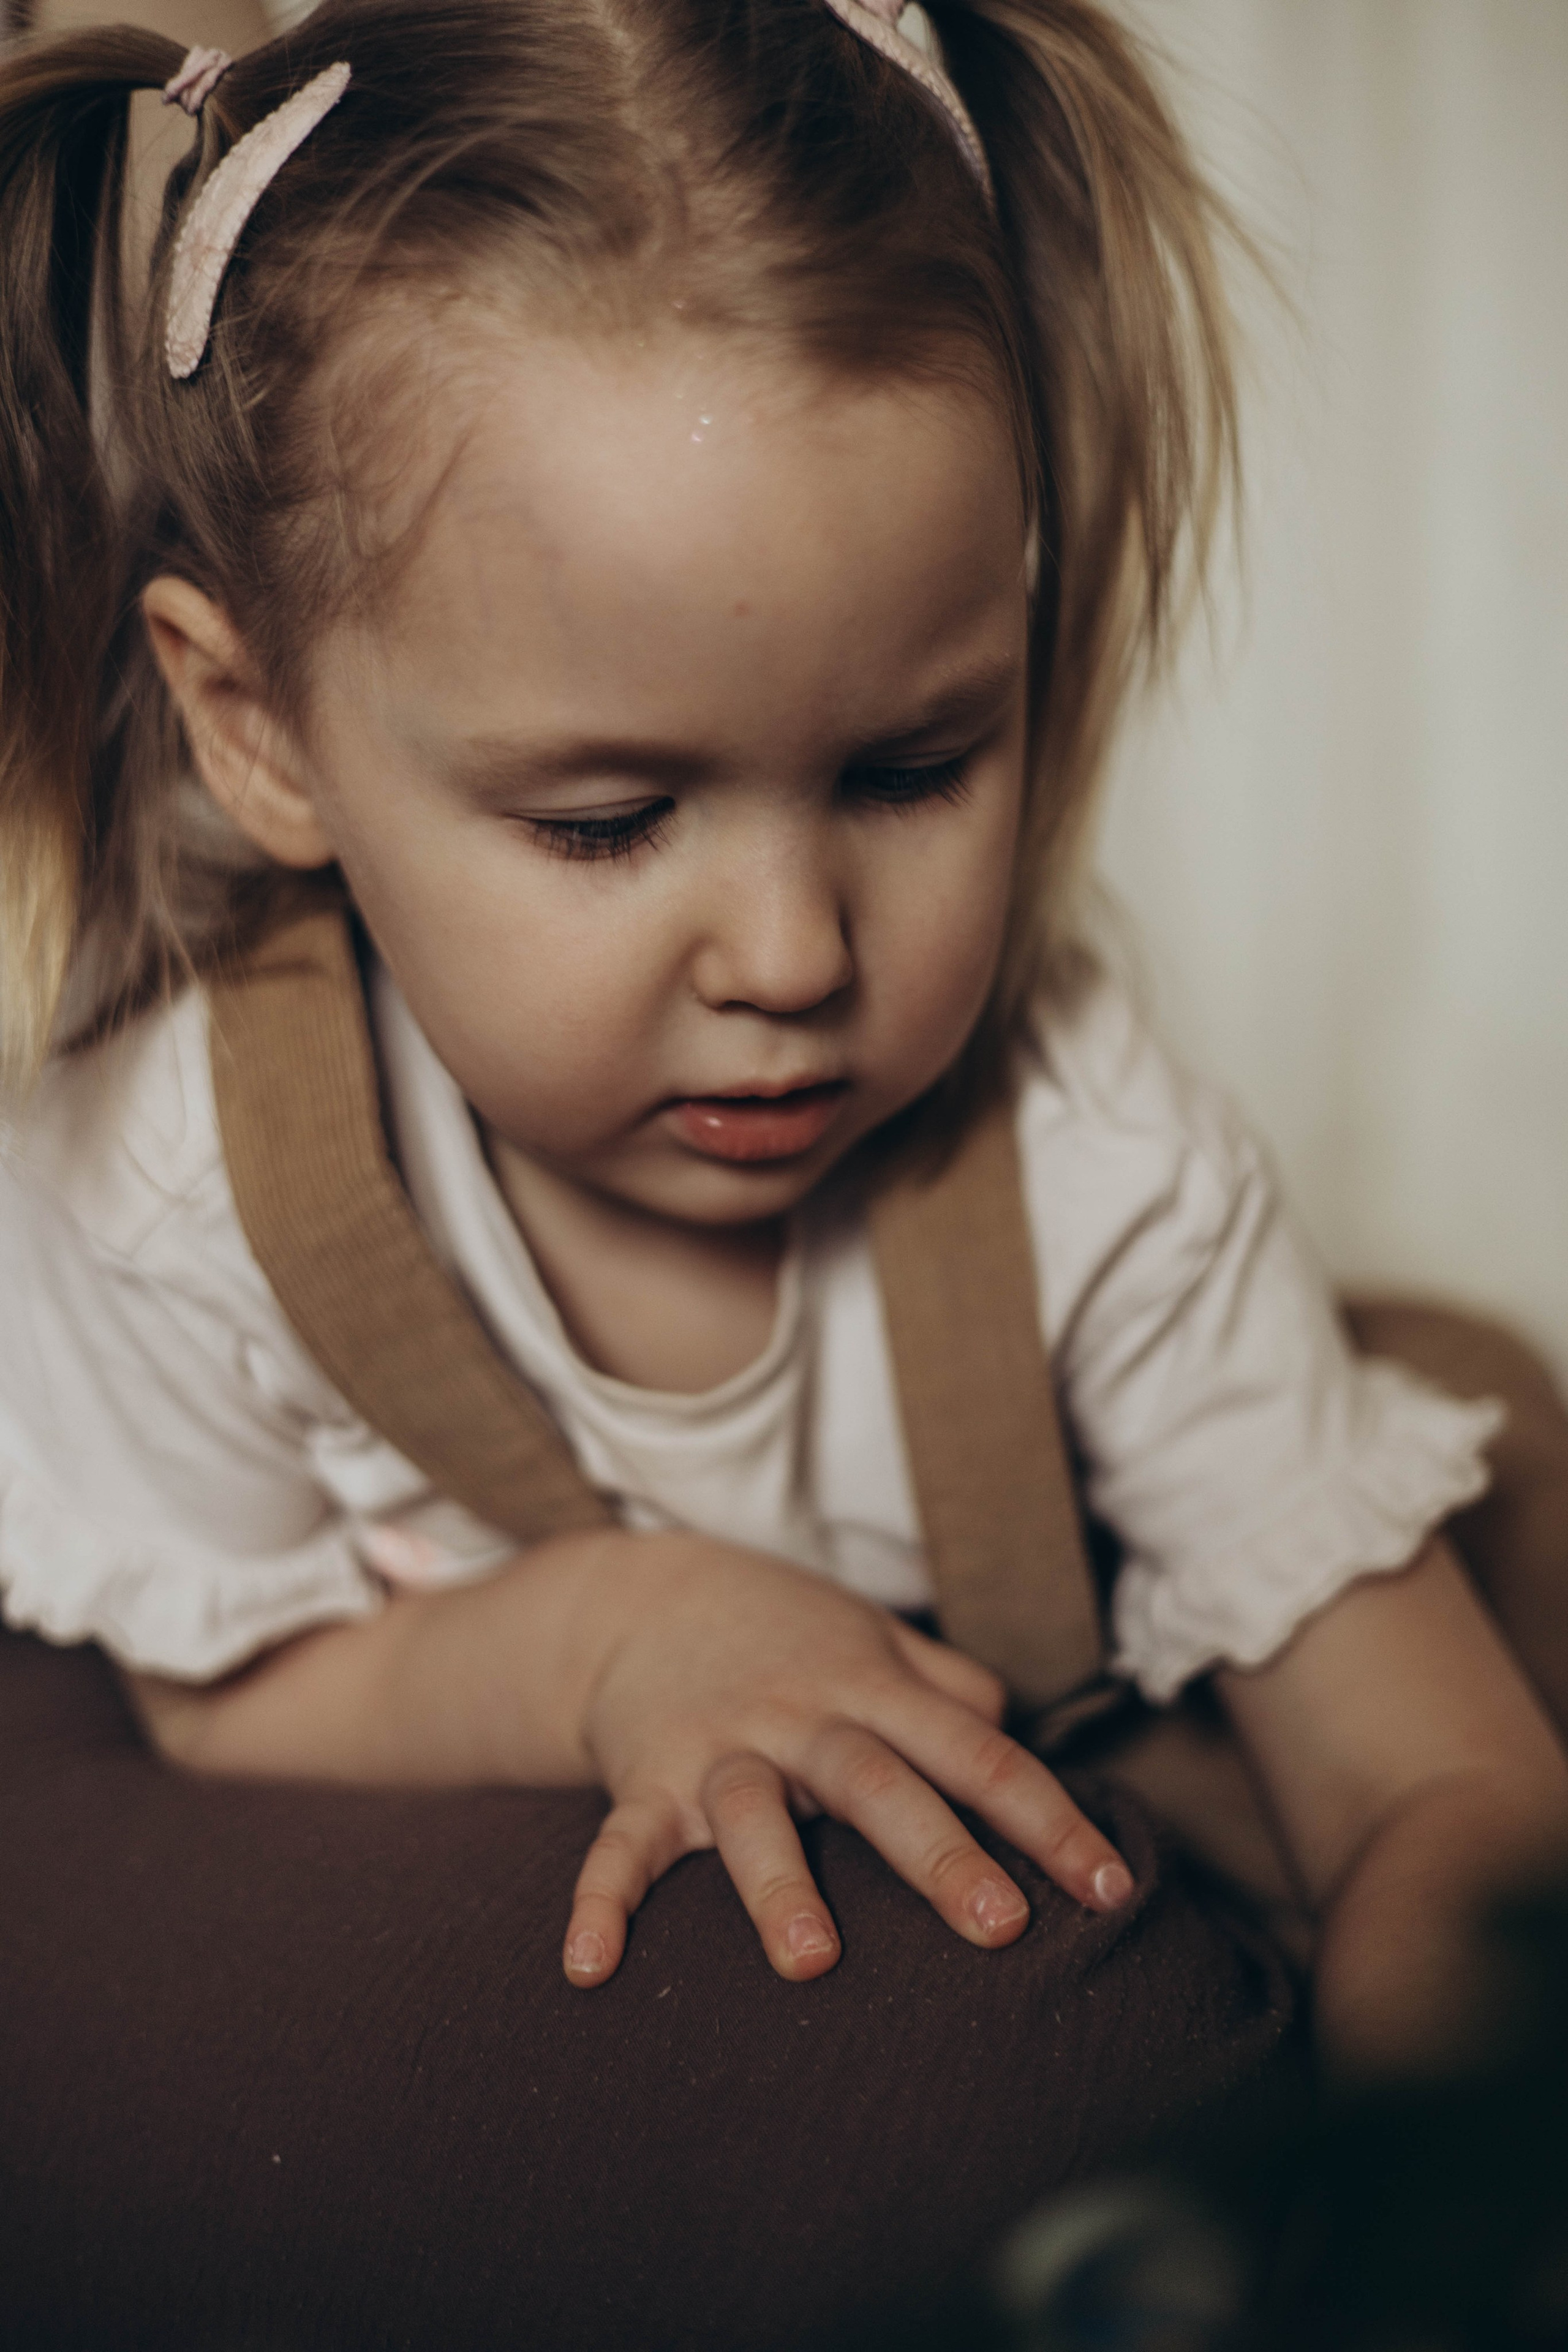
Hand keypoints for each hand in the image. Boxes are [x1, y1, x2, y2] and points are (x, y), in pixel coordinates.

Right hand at [562, 1533, 1133, 1987]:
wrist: (638, 1593)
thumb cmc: (781, 1632)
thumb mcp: (874, 1635)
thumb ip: (949, 1686)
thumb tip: (1016, 1736)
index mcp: (869, 1687)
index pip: (975, 1753)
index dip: (1047, 1817)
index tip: (1110, 1886)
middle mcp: (800, 1717)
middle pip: (879, 1783)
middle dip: (939, 1855)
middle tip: (1001, 1926)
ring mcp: (718, 1749)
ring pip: (753, 1817)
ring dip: (779, 1886)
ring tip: (812, 1961)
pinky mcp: (646, 1778)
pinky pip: (620, 1844)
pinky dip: (601, 1903)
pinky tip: (589, 1969)